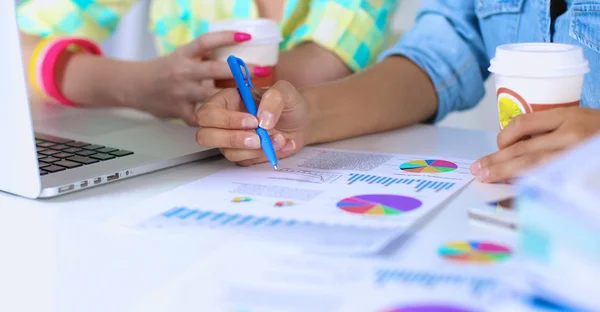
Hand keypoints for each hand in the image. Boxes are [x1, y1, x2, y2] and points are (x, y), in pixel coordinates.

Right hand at [133, 31, 271, 124]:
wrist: (134, 86)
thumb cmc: (164, 71)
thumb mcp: (183, 57)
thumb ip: (205, 57)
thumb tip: (236, 53)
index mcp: (185, 55)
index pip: (206, 41)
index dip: (227, 37)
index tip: (247, 37)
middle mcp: (183, 72)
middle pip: (215, 69)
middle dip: (240, 70)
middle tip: (261, 71)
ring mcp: (181, 92)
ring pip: (211, 96)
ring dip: (233, 99)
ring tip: (253, 102)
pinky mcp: (179, 111)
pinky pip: (201, 118)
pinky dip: (214, 121)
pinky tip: (230, 123)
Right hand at [195, 81, 309, 165]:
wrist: (301, 122)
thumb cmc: (288, 103)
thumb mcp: (285, 91)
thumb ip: (274, 98)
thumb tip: (263, 120)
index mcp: (226, 101)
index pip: (208, 113)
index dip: (225, 120)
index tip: (253, 121)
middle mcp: (224, 122)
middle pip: (205, 136)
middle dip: (232, 139)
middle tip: (257, 138)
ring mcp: (231, 140)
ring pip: (228, 152)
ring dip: (256, 149)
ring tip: (280, 138)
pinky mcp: (243, 155)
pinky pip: (246, 161)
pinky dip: (265, 155)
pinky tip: (281, 144)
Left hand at [470, 107, 599, 182]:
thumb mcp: (583, 122)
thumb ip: (555, 131)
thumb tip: (517, 149)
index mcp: (571, 116)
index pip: (525, 123)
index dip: (505, 136)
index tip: (498, 147)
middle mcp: (573, 134)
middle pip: (524, 149)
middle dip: (497, 161)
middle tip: (478, 170)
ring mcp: (578, 156)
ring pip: (533, 167)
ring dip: (506, 173)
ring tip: (487, 178)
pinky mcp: (582, 174)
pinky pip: (549, 182)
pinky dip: (530, 187)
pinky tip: (516, 193)